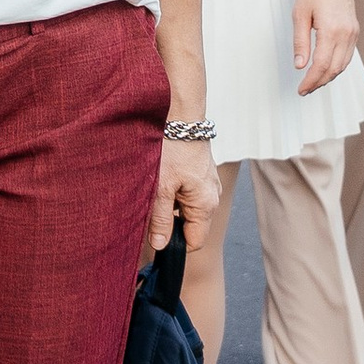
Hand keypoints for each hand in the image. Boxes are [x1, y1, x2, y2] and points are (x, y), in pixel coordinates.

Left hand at [154, 133, 219, 253]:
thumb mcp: (161, 188)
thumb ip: (160, 219)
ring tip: (156, 186)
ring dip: (170, 204)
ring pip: (187, 208)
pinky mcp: (201, 173)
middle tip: (151, 205)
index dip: (174, 243)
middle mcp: (212, 197)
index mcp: (206, 205)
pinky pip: (187, 192)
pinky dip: (174, 190)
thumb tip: (160, 246)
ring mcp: (208, 185)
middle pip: (190, 225)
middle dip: (170, 221)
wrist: (181, 117)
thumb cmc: (172, 150)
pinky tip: (163, 176)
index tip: (155, 234)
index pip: (194, 241)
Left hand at [292, 0, 360, 94]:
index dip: (310, 81)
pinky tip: (326, 69)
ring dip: (328, 77)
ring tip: (314, 82)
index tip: (301, 89)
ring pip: (343, 65)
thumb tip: (299, 66)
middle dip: (319, 83)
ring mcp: (353, 33)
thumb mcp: (300, 15)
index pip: (321, 65)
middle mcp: (345, 35)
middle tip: (305, 89)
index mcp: (330, 31)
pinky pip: (347, 56)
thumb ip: (300, 42)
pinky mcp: (354, 31)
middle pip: (333, 69)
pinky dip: (337, 66)